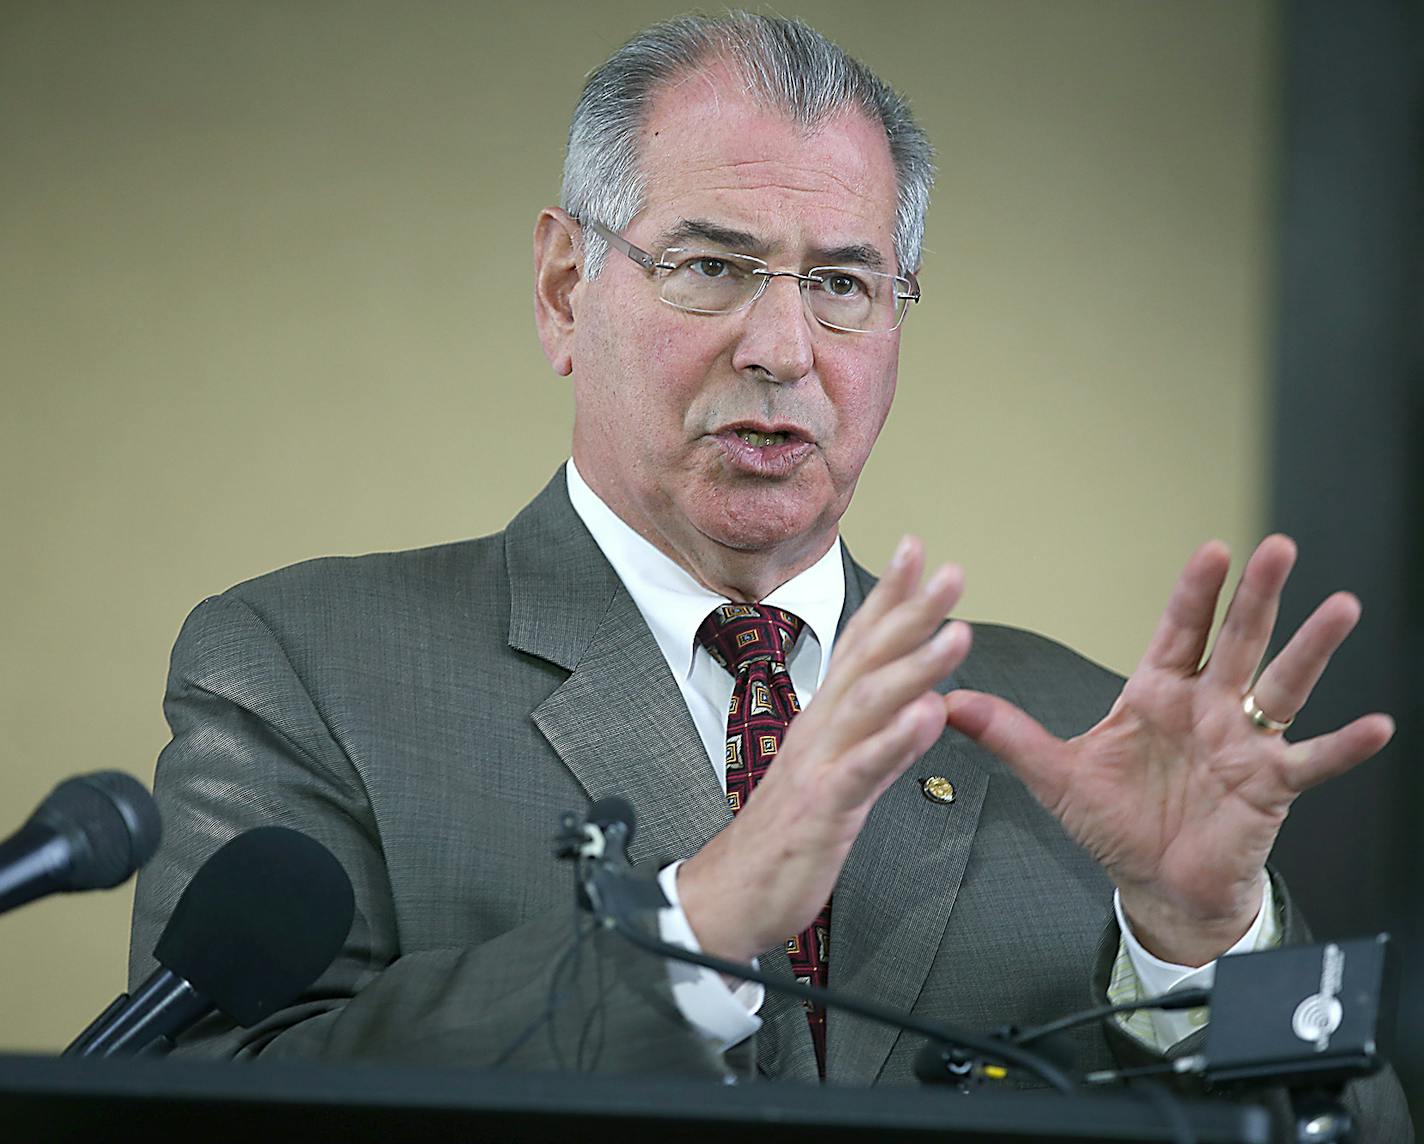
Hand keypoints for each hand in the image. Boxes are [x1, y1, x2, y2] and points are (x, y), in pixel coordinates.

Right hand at [677, 536, 970, 964]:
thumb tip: (922, 701)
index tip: (916, 551)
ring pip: (869, 704)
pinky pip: (862, 770)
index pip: (859, 644)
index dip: (889, 596)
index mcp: (825, 719)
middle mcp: (821, 729)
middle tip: (950, 571)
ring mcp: (819, 764)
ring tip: (956, 633)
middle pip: (867, 658)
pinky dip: (895, 740)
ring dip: (914, 665)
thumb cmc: (785, 833)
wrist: (732, 894)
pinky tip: (927, 715)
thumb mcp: (835, 775)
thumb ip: (879, 737)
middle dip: (911, 611)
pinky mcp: (823, 807)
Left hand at [944, 535, 1393, 965]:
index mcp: (1157, 694)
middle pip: (1237, 641)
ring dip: (1311, 649)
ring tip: (1340, 607)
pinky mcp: (1269, 787)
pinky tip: (1378, 725)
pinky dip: (1342, 745)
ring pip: (1281, 687)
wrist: (1155, 882)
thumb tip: (951, 702)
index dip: (1196, 593)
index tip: (1211, 551)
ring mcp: (1243, 744)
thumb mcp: (1056, 775)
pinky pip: (1311, 762)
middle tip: (1279, 548)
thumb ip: (1010, 735)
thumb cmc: (1116, 822)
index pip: (1179, 631)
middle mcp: (1207, 708)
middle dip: (1258, 597)